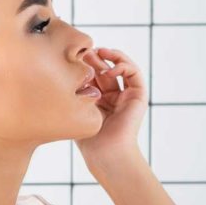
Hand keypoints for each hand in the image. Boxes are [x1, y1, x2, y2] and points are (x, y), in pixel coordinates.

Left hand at [75, 47, 147, 164]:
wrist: (106, 153)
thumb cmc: (89, 138)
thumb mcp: (79, 109)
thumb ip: (76, 92)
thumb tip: (66, 70)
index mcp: (99, 101)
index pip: (94, 76)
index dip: (86, 65)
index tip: (75, 58)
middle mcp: (114, 97)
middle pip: (106, 69)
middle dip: (96, 58)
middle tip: (85, 52)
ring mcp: (127, 96)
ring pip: (122, 67)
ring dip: (111, 56)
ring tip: (99, 52)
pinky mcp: (139, 96)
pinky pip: (134, 73)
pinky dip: (123, 65)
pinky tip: (110, 69)